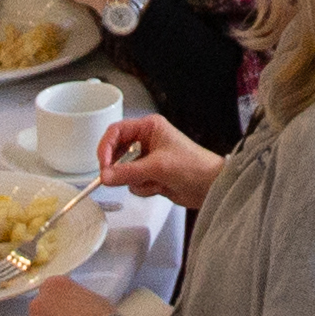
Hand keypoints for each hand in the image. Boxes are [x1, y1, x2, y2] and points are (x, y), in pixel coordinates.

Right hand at [91, 114, 221, 208]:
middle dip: (120, 168)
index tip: (103, 165)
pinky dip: (144, 188)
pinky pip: (134, 183)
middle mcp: (147, 141)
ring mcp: (148, 159)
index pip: (116, 131)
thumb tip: (104, 176)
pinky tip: (159, 187)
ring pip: (124, 171)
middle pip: (117, 152)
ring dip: (135, 180)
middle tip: (114, 178)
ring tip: (153, 181)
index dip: (106, 147)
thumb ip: (128, 172)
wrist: (211, 186)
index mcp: (149, 127)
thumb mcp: (157, 167)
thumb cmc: (194, 166)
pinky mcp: (151, 175)